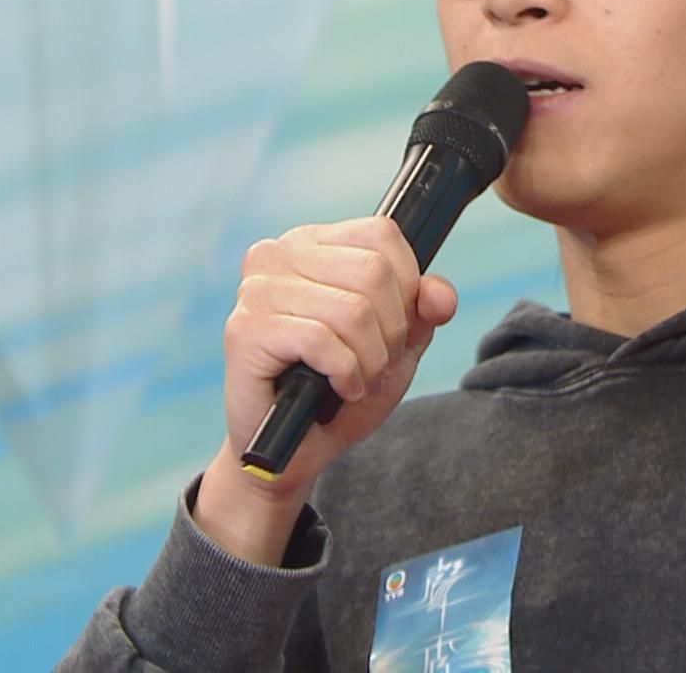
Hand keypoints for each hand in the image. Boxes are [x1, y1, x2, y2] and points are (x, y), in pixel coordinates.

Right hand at [195, 216, 457, 563]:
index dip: (408, 287)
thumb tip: (439, 294)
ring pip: (352, 310)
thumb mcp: (396, 344)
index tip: (395, 328)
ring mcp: (256, 290)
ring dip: (370, 361)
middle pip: (374, 272)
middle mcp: (277, 254)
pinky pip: (321, 340)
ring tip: (355, 380)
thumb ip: (422, 310)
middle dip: (391, 331)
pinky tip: (336, 389)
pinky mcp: (246, 330)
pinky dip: (345, 374)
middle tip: (373, 365)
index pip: (382, 235)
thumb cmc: (339, 389)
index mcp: (312, 243)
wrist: (293, 452)